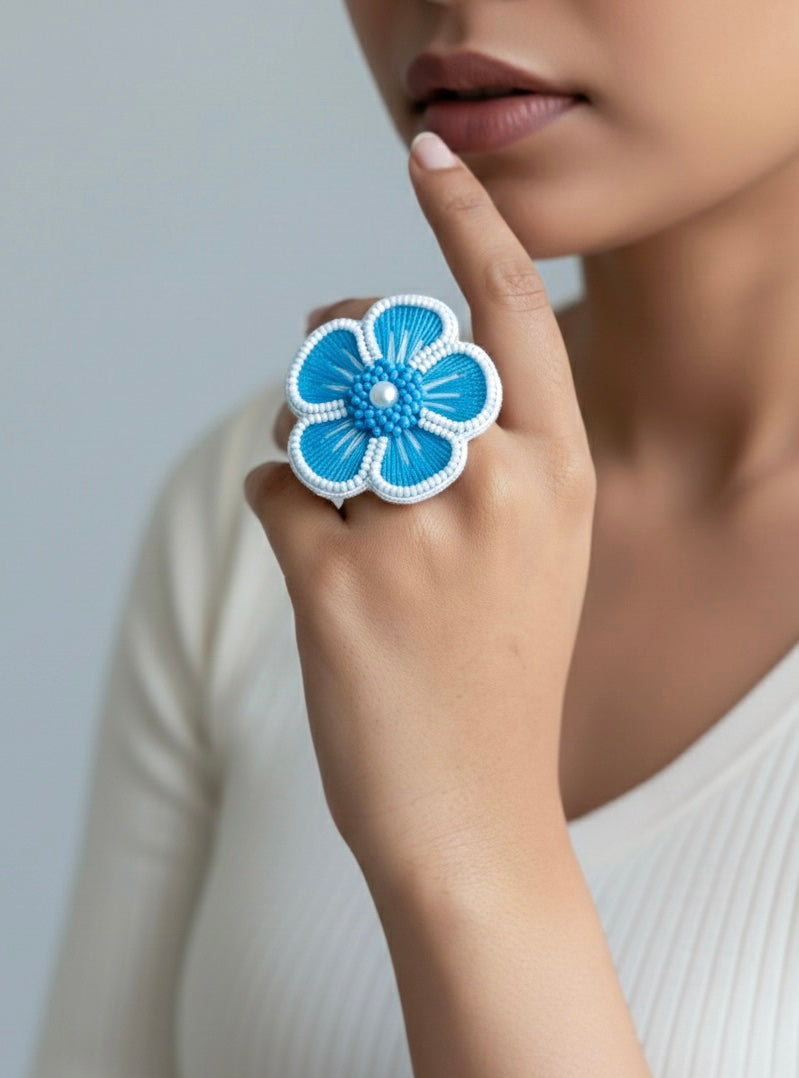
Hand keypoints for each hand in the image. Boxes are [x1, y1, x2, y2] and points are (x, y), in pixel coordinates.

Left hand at [245, 138, 596, 892]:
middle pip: (379, 342)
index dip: (463, 218)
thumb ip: (484, 449)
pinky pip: (276, 488)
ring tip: (343, 512)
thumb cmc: (499, 672)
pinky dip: (284, 511)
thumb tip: (382, 363)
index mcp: (554, 468)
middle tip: (328, 377)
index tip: (426, 154)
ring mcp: (413, 530)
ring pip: (315, 418)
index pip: (507, 306)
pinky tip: (317, 570)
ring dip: (310, 445)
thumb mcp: (533, 547)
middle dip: (336, 347)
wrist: (476, 814)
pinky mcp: (332, 581)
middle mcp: (494, 483)